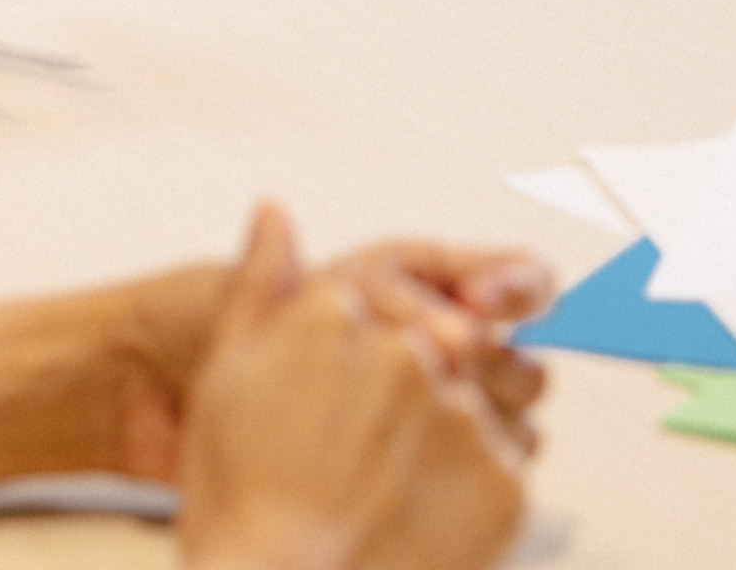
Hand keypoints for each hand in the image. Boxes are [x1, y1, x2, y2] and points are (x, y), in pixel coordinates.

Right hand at [176, 207, 530, 569]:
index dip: (363, 366)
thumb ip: (259, 285)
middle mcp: (409, 349)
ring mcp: (461, 414)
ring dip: (451, 440)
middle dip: (417, 395)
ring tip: (395, 495)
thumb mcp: (226, 377)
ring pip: (479, 406)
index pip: (381, 311)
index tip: (344, 411)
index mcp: (340, 312)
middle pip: (440, 349)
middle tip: (370, 460)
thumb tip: (275, 214)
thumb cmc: (241, 499)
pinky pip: (509, 465)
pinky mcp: (504, 479)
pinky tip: (421, 520)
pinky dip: (476, 492)